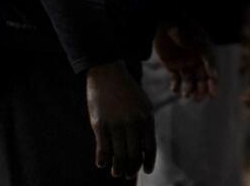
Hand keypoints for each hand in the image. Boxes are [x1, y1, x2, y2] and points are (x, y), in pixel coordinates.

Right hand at [86, 60, 156, 178]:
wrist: (108, 74)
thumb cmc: (127, 92)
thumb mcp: (142, 105)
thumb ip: (144, 125)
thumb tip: (143, 150)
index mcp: (147, 117)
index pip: (149, 147)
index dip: (148, 162)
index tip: (147, 172)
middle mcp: (133, 122)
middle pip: (133, 154)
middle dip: (131, 168)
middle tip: (128, 175)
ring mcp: (116, 124)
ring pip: (118, 155)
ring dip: (117, 168)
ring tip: (117, 173)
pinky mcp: (100, 124)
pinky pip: (102, 149)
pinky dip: (103, 160)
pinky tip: (103, 164)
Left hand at [153, 22, 217, 100]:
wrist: (166, 22)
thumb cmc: (186, 31)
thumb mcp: (200, 45)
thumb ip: (208, 60)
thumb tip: (216, 76)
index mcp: (206, 55)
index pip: (212, 73)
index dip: (213, 84)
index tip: (213, 95)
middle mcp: (197, 60)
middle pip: (201, 79)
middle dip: (201, 89)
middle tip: (198, 98)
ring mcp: (184, 63)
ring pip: (189, 81)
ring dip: (189, 89)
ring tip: (186, 94)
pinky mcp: (171, 64)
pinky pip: (176, 78)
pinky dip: (176, 85)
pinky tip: (175, 89)